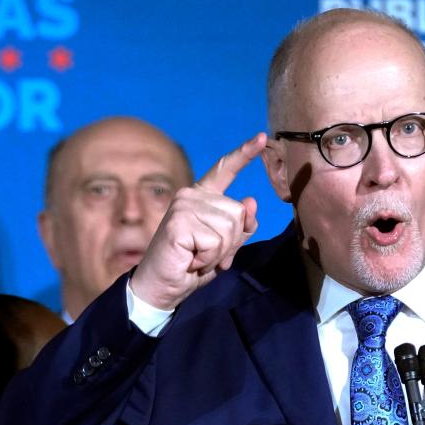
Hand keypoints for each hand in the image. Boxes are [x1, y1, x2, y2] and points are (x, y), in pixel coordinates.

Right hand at [130, 133, 266, 310]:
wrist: (164, 286)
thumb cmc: (193, 265)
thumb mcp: (226, 246)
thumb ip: (241, 225)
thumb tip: (250, 200)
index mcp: (204, 196)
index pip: (226, 170)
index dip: (244, 154)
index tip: (261, 137)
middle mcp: (192, 194)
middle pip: (238, 213)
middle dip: (231, 242)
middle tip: (206, 254)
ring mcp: (184, 205)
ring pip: (229, 229)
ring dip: (219, 253)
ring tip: (197, 257)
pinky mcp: (179, 222)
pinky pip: (215, 242)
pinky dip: (208, 259)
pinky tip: (190, 260)